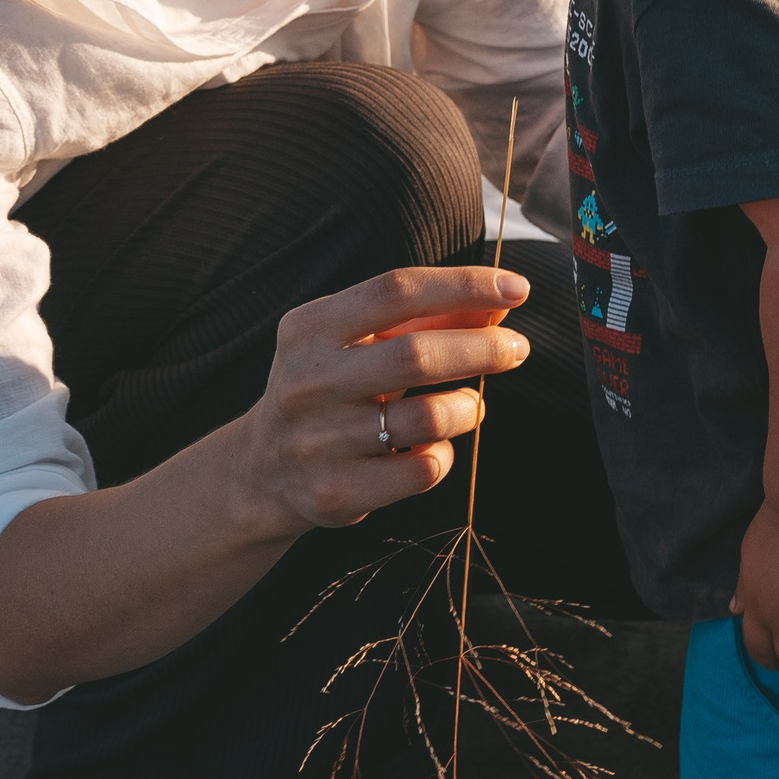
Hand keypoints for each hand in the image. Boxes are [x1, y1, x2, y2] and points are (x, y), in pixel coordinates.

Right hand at [238, 265, 530, 540]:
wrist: (262, 469)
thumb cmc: (328, 388)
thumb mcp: (356, 342)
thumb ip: (423, 319)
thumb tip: (499, 301)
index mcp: (309, 328)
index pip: (397, 291)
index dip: (463, 286)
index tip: (516, 288)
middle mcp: (307, 381)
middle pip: (416, 356)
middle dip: (482, 349)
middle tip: (516, 349)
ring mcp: (318, 441)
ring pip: (427, 419)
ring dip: (466, 409)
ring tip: (469, 405)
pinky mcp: (335, 491)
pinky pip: (421, 470)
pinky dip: (443, 455)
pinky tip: (434, 447)